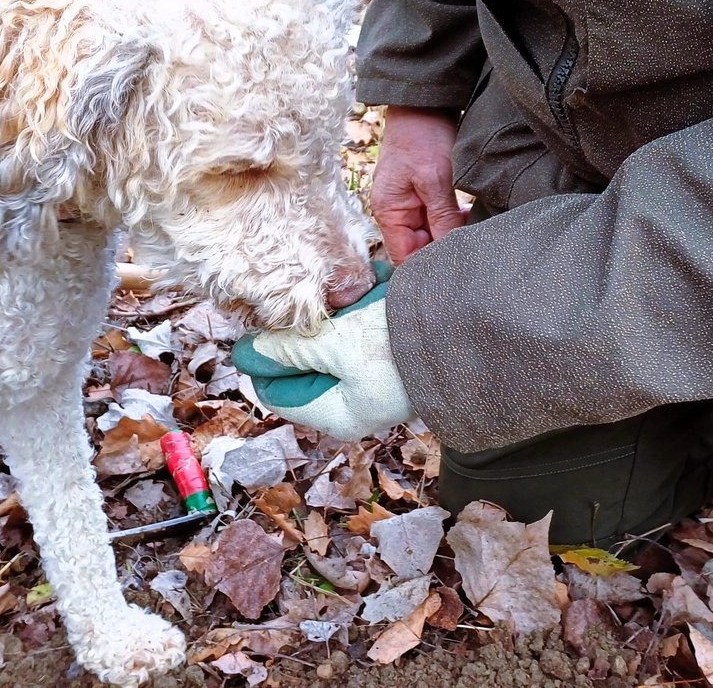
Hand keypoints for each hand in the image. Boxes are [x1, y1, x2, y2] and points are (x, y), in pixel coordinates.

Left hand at [236, 298, 412, 440]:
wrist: (465, 329)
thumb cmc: (396, 345)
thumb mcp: (333, 345)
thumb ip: (287, 348)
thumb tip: (246, 351)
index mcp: (335, 415)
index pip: (276, 394)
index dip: (259, 360)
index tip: (255, 326)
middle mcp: (353, 405)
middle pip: (302, 371)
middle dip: (297, 337)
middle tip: (295, 303)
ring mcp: (374, 382)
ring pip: (330, 349)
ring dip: (327, 322)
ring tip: (336, 298)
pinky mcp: (391, 358)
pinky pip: (358, 336)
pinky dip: (354, 315)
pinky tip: (362, 297)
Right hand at [371, 106, 466, 263]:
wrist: (424, 101)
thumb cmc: (422, 136)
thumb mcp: (435, 178)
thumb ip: (443, 217)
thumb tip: (452, 251)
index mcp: (388, 212)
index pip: (405, 257)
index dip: (428, 267)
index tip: (457, 267)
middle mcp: (396, 212)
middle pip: (419, 248)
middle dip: (444, 249)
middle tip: (473, 249)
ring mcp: (410, 203)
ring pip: (431, 233)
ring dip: (451, 235)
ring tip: (475, 233)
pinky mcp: (424, 193)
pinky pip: (437, 218)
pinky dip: (453, 220)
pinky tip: (470, 218)